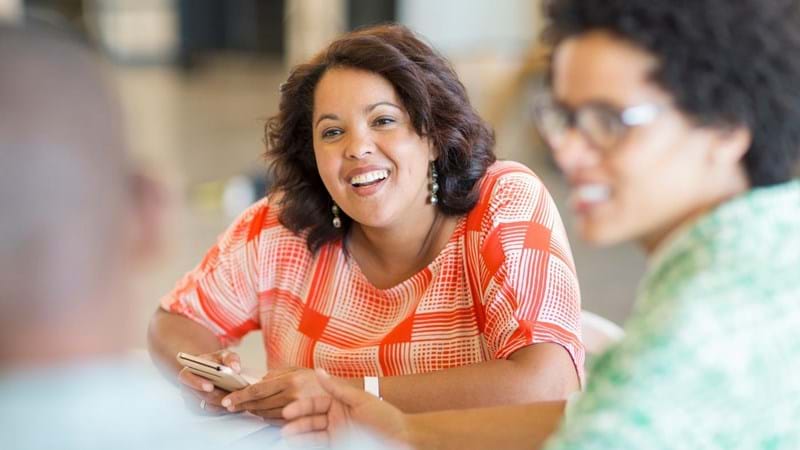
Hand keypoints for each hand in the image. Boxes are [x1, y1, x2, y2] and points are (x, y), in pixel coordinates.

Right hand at [177, 349, 241, 415]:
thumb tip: (235, 368)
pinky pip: (215, 409)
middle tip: (229, 396)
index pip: (187, 378)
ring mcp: (197, 398)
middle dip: (216, 396)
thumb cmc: (217, 361)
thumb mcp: (224, 355)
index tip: (210, 387)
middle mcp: (190, 387)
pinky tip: (236, 402)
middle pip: (201, 395)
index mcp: (189, 371)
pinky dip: (226, 407)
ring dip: (222, 403)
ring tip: (236, 398)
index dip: (197, 383)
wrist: (216, 370)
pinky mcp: (206, 406)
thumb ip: (230, 359)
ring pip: (209, 404)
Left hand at [221, 367, 326, 421]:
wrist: (339, 395)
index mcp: (290, 380)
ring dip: (253, 412)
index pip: (257, 390)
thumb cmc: (318, 381)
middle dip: (242, 405)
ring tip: (246, 408)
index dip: (240, 396)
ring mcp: (296, 410)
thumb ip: (277, 373)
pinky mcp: (299, 421)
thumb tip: (260, 380)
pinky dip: (266, 419)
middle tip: (231, 405)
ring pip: (265, 415)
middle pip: (259, 404)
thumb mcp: (297, 369)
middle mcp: (292, 395)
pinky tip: (262, 414)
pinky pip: (276, 423)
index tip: (228, 399)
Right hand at [281, 369, 409, 447]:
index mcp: (339, 402)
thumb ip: (337, 388)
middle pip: (310, 420)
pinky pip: (318, 443)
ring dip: (298, 436)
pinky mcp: (337, 443)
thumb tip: (318, 371)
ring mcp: (335, 432)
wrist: (402, 437)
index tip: (288, 412)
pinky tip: (297, 444)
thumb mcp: (360, 400)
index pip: (314, 403)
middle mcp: (334, 416)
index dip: (301, 408)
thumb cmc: (385, 416)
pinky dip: (306, 444)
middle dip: (296, 425)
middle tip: (284, 430)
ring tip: (286, 439)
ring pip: (311, 434)